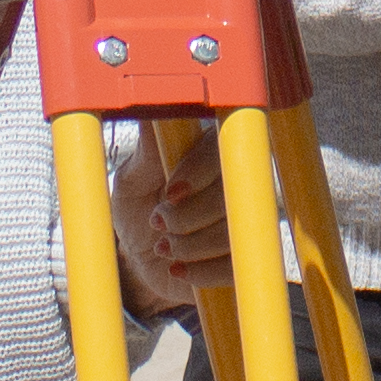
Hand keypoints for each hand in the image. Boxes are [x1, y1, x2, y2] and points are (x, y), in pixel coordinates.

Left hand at [112, 124, 231, 314]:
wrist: (141, 257)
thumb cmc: (137, 208)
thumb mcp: (131, 180)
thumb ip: (146, 152)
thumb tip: (149, 108)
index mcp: (211, 149)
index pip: (222, 148)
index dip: (198, 172)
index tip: (168, 193)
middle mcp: (238, 177)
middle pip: (235, 192)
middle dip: (189, 216)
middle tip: (157, 222)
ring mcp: (249, 216)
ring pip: (238, 231)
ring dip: (192, 246)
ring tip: (164, 247)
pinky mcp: (250, 254)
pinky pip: (240, 266)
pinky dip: (204, 272)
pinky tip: (181, 268)